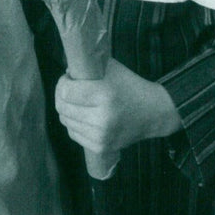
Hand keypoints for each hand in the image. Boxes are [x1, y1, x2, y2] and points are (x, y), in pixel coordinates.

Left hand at [55, 58, 181, 155]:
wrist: (153, 113)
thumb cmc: (130, 86)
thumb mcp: (110, 68)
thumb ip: (88, 66)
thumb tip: (67, 72)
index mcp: (104, 95)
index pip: (66, 92)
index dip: (63, 82)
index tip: (69, 78)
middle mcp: (102, 118)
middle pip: (62, 108)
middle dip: (61, 95)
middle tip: (69, 88)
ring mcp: (101, 136)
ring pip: (65, 121)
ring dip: (67, 110)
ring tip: (77, 102)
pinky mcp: (101, 148)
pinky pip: (73, 134)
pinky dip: (74, 124)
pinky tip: (83, 115)